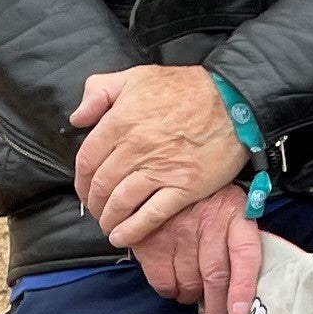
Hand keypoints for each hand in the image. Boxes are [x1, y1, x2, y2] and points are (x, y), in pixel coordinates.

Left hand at [70, 64, 251, 246]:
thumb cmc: (188, 88)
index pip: (87, 160)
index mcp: (121, 121)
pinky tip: (123, 237)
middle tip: (96, 210)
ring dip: (109, 219)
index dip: (81, 181)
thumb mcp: (136, 76)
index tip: (84, 190)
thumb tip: (78, 118)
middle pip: (101, 185)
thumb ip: (100, 91)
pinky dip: (133, 230)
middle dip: (94, 203)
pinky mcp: (184, 187)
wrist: (233, 100)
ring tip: (109, 225)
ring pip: (121, 203)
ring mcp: (160, 170)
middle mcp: (135, 148)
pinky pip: (151, 215)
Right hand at [132, 187, 269, 313]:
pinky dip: (171, 291)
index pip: (245, 255)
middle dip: (218, 313)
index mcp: (236, 216)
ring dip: (193, 298)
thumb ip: (240, 245)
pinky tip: (176, 285)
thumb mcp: (234, 211)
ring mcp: (177, 231)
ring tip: (195, 295)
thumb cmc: (210, 202)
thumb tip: (242, 296)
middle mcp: (208, 224)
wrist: (169, 170)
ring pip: (189, 283)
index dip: (243, 287)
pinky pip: (163, 281)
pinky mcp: (151, 238)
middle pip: (215, 277)